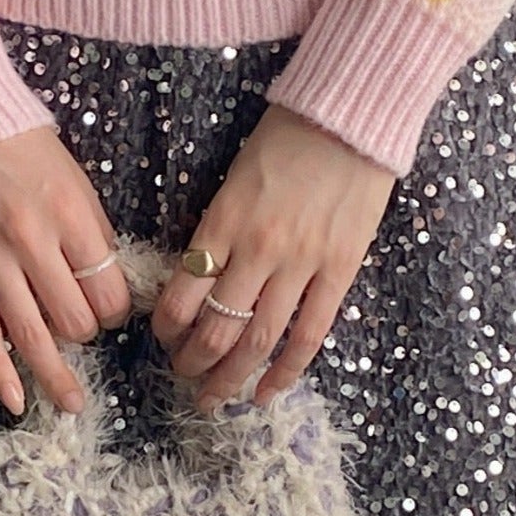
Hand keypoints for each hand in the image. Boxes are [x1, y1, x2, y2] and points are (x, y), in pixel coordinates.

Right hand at [0, 124, 132, 415]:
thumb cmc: (21, 149)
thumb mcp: (74, 181)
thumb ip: (91, 234)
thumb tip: (107, 286)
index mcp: (69, 216)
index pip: (107, 287)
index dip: (117, 310)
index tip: (113, 310)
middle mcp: (31, 241)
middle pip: (73, 317)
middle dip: (87, 333)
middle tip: (85, 328)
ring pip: (31, 335)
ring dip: (55, 375)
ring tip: (72, 403)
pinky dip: (0, 372)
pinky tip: (16, 399)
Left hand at [151, 104, 393, 410]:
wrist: (352, 117)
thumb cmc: (288, 139)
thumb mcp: (234, 179)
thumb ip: (219, 229)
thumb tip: (200, 278)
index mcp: (223, 222)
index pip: (182, 292)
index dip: (167, 327)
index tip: (163, 338)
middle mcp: (257, 249)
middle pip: (216, 328)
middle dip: (192, 363)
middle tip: (182, 378)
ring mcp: (301, 263)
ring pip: (258, 340)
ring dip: (230, 377)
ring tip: (214, 398)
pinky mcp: (340, 270)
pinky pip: (310, 334)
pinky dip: (285, 371)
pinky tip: (266, 392)